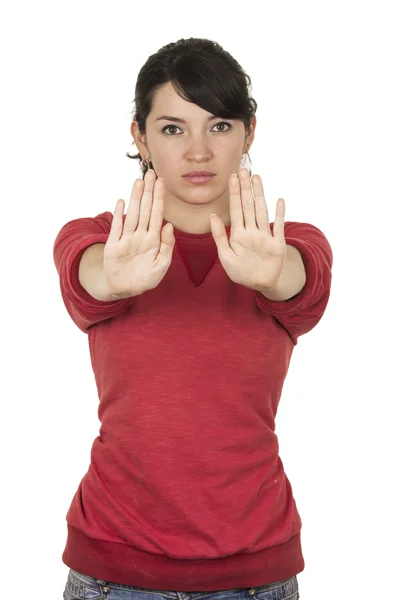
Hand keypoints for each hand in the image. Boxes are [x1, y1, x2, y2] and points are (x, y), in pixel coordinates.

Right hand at [104, 170, 174, 297]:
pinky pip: (117, 227)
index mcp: (154, 240)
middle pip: (145, 209)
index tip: (162, 183)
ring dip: (135, 198)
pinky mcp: (114, 245)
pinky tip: (122, 201)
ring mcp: (127, 238)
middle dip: (148, 191)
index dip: (159, 198)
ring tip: (139, 182)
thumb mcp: (162, 265)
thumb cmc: (146, 278)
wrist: (126, 289)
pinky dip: (119, 214)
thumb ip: (167, 246)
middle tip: (151, 173)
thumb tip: (169, 226)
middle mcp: (140, 235)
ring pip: (132, 214)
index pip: (158, 214)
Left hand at [209, 168, 285, 291]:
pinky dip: (280, 215)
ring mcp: (265, 236)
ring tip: (257, 178)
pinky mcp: (277, 244)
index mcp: (238, 234)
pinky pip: (279, 227)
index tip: (232, 178)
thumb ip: (219, 237)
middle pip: (248, 206)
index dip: (234, 194)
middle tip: (243, 170)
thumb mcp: (226, 256)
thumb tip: (212, 216)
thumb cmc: (241, 272)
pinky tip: (279, 200)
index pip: (235, 210)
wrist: (259, 284)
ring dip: (260, 195)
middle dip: (246, 188)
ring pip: (262, 211)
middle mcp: (252, 231)